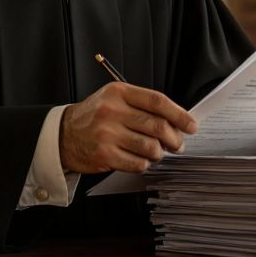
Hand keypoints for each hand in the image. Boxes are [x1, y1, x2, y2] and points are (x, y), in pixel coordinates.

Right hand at [60, 83, 197, 173]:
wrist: (63, 134)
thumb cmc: (95, 116)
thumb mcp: (115, 99)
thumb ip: (142, 105)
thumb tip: (177, 120)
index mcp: (118, 92)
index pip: (157, 101)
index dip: (179, 114)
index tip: (191, 125)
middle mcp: (112, 111)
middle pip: (157, 126)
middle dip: (175, 138)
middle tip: (178, 144)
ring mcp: (107, 134)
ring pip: (151, 147)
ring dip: (160, 153)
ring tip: (157, 152)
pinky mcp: (104, 155)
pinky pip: (138, 163)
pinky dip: (145, 163)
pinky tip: (141, 159)